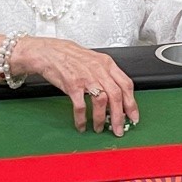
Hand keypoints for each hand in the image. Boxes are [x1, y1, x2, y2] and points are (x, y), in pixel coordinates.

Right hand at [12, 37, 139, 136]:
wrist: (48, 52)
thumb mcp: (94, 60)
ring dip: (101, 119)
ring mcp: (85, 77)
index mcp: (106, 64)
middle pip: (116, 96)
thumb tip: (117, 95)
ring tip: (100, 128)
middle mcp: (98, 70)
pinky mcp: (72, 85)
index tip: (133, 116)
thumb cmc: (70, 57)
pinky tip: (82, 125)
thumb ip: (106, 75)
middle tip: (119, 129)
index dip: (132, 103)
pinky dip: (82, 119)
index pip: (126, 84)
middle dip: (120, 116)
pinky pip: (80, 106)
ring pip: (101, 101)